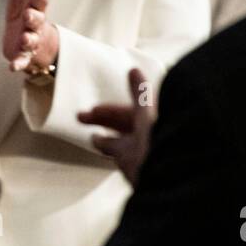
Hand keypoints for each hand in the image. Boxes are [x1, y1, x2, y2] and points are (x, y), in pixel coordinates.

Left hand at [1, 0, 58, 73]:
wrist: (24, 36)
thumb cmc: (24, 10)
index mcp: (35, 7)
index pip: (40, 1)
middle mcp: (34, 24)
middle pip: (37, 20)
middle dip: (34, 18)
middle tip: (28, 15)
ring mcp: (29, 40)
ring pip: (31, 40)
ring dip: (28, 39)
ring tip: (24, 38)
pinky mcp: (22, 54)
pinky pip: (22, 60)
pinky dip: (19, 64)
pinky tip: (12, 67)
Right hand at [78, 67, 154, 185]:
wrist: (164, 174)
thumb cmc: (158, 142)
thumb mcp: (146, 113)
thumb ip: (139, 93)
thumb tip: (133, 70)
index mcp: (152, 120)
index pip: (130, 111)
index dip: (111, 109)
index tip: (94, 107)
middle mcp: (146, 134)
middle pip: (122, 123)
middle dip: (103, 118)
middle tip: (81, 116)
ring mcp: (139, 150)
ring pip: (118, 138)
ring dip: (102, 131)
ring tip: (87, 127)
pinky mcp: (132, 164)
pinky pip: (116, 151)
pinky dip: (105, 145)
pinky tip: (95, 141)